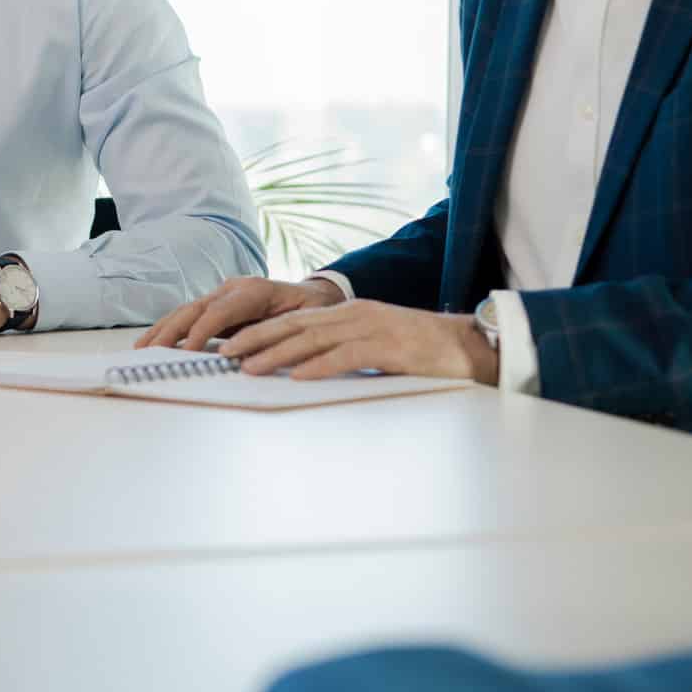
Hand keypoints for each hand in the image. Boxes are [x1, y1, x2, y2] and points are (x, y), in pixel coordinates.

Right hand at [134, 276, 344, 350]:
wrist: (316, 295)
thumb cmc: (313, 310)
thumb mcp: (305, 322)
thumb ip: (276, 336)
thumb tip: (247, 357)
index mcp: (255, 290)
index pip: (220, 311)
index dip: (201, 331)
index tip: (187, 352)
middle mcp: (233, 288)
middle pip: (195, 309)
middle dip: (171, 331)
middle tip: (152, 353)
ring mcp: (222, 294)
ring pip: (186, 311)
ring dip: (163, 330)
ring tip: (142, 349)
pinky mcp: (217, 305)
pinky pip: (189, 317)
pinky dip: (169, 329)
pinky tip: (154, 342)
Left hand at [220, 300, 498, 384]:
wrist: (469, 346)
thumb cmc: (420, 352)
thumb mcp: (373, 346)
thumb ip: (341, 350)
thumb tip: (303, 369)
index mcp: (347, 315)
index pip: (293, 321)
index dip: (259, 331)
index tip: (229, 345)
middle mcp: (354, 316)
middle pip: (294, 326)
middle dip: (255, 339)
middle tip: (223, 353)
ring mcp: (371, 328)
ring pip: (313, 340)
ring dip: (278, 355)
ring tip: (249, 368)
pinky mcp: (389, 347)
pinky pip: (348, 356)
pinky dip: (320, 366)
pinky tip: (298, 377)